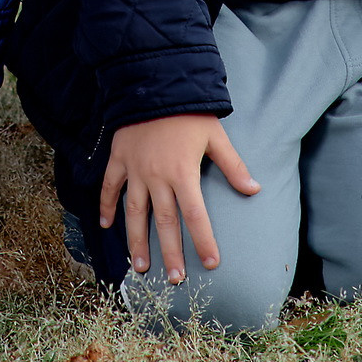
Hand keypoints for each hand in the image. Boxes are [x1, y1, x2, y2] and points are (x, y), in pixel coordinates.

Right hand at [99, 112, 258, 284]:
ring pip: (134, 213)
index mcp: (183, 172)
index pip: (195, 215)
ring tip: (141, 268)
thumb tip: (255, 189)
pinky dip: (106, 206)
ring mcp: (135, 169)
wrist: (154, 81)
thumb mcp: (215, 135)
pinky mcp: (119, 159)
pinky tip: (107, 227)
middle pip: (165, 222)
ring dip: (137, 241)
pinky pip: (110, 187)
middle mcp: (157, 176)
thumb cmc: (189, 111)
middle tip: (175, 280)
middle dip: (170, 253)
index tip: (211, 264)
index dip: (204, 240)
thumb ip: (233, 165)